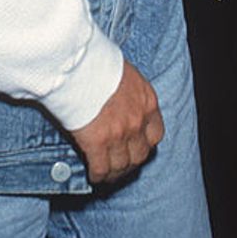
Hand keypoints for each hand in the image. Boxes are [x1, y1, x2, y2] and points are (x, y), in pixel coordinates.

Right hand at [70, 59, 163, 183]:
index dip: (145, 144)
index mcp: (147, 101)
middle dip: (131, 162)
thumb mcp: (125, 74)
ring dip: (114, 173)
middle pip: (140, 154)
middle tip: (121, 165)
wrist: (81, 65)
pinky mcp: (98, 143)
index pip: (155, 134)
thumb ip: (128, 93)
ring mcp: (119, 134)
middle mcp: (137, 121)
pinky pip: (101, 168)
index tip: (137, 147)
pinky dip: (98, 175)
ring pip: (121, 165)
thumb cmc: (99, 62)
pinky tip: (93, 175)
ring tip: (106, 174)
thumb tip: (120, 103)